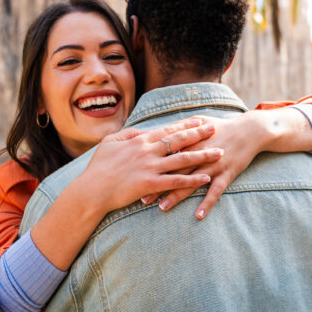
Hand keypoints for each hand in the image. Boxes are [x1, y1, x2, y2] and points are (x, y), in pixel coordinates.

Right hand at [81, 117, 224, 213]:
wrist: (91, 190)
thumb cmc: (98, 168)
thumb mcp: (110, 143)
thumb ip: (128, 135)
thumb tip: (141, 131)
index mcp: (139, 141)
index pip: (167, 130)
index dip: (185, 125)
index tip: (199, 121)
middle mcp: (148, 151)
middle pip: (179, 140)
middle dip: (200, 134)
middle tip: (216, 129)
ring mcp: (150, 167)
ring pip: (183, 159)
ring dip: (203, 155)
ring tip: (220, 153)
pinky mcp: (151, 184)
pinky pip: (177, 181)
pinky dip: (193, 180)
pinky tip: (206, 179)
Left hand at [153, 112, 279, 218]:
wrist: (250, 130)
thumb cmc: (221, 126)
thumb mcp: (199, 121)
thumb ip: (179, 128)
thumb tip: (159, 130)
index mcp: (190, 140)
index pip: (165, 154)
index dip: (150, 165)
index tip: (135, 175)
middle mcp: (199, 153)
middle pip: (174, 171)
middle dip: (157, 184)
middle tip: (142, 197)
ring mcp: (213, 164)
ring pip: (191, 182)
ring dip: (177, 196)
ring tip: (162, 207)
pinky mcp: (227, 173)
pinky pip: (215, 191)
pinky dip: (207, 203)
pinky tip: (198, 215)